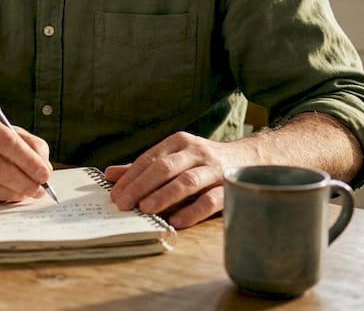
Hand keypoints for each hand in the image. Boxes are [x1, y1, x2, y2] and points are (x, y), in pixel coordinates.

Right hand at [0, 112, 53, 203]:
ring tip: (28, 193)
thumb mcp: (5, 130)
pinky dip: (1, 199)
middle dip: (25, 183)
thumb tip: (45, 168)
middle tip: (40, 190)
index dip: (29, 161)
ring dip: (15, 194)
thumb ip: (30, 144)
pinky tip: (9, 194)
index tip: (45, 174)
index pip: (7, 143)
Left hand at [104, 131, 257, 228]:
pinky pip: (210, 200)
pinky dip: (192, 211)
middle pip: (164, 168)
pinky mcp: (230, 187)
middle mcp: (196, 152)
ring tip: (145, 209)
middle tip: (123, 203)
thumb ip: (144, 168)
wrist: (254, 159)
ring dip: (164, 195)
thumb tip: (109, 175)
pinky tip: (177, 221)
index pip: (149, 159)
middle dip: (140, 186)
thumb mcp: (175, 158)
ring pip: (186, 181)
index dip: (130, 177)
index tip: (114, 194)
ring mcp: (214, 169)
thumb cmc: (205, 162)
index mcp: (179, 143)